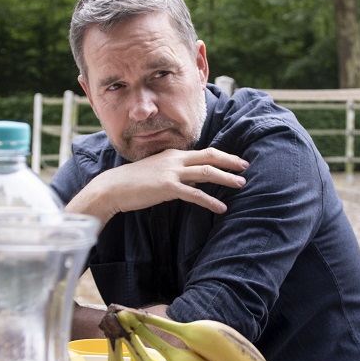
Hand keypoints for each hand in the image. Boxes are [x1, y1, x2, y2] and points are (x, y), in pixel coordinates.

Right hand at [68, 147, 248, 219]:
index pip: (204, 152)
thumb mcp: (157, 172)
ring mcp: (172, 172)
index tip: (236, 161)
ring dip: (227, 178)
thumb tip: (193, 182)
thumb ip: (176, 174)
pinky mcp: (168, 187)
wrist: (113, 187)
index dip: (222, 156)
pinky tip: (222, 208)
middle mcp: (175, 159)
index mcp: (173, 153)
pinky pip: (195, 194)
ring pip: (207, 172)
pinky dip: (211, 201)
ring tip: (242, 184)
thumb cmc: (134, 182)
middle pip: (210, 157)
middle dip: (230, 161)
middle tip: (246, 167)